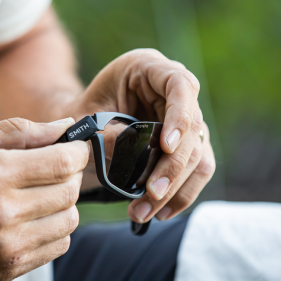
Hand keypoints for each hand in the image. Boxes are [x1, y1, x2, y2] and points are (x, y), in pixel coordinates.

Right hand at [0, 118, 88, 280]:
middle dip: (72, 173)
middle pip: (70, 190)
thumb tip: (64, 126)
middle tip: (57, 167)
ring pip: (70, 220)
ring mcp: (8, 246)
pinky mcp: (9, 269)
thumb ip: (19, 130)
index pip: (63, 162)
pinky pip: (58, 246)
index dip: (78, 151)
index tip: (76, 147)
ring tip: (44, 193)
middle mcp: (4, 213)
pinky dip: (56, 227)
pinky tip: (36, 217)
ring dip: (65, 202)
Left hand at [68, 49, 215, 222]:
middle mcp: (170, 90)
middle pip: (192, 128)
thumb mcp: (86, 115)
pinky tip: (162, 212)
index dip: (179, 116)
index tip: (166, 147)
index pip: (179, 85)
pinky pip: (195, 169)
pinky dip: (180, 192)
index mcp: (147, 67)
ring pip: (198, 154)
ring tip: (146, 213)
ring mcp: (181, 117)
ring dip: (176, 187)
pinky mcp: (184, 142)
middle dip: (172, 167)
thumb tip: (142, 158)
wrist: (82, 118)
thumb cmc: (81, 111)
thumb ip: (109, 131)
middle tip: (150, 196)